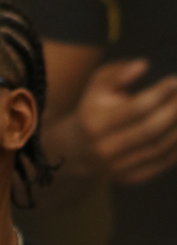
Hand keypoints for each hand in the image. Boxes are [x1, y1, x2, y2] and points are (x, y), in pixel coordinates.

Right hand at [77, 59, 176, 184]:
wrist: (77, 151)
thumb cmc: (94, 110)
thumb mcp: (97, 86)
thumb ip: (118, 72)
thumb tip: (143, 66)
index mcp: (97, 124)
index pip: (135, 109)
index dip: (159, 94)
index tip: (175, 82)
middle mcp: (106, 148)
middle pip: (149, 130)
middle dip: (174, 111)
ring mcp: (118, 167)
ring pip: (158, 148)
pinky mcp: (130, 179)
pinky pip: (160, 164)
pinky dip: (176, 149)